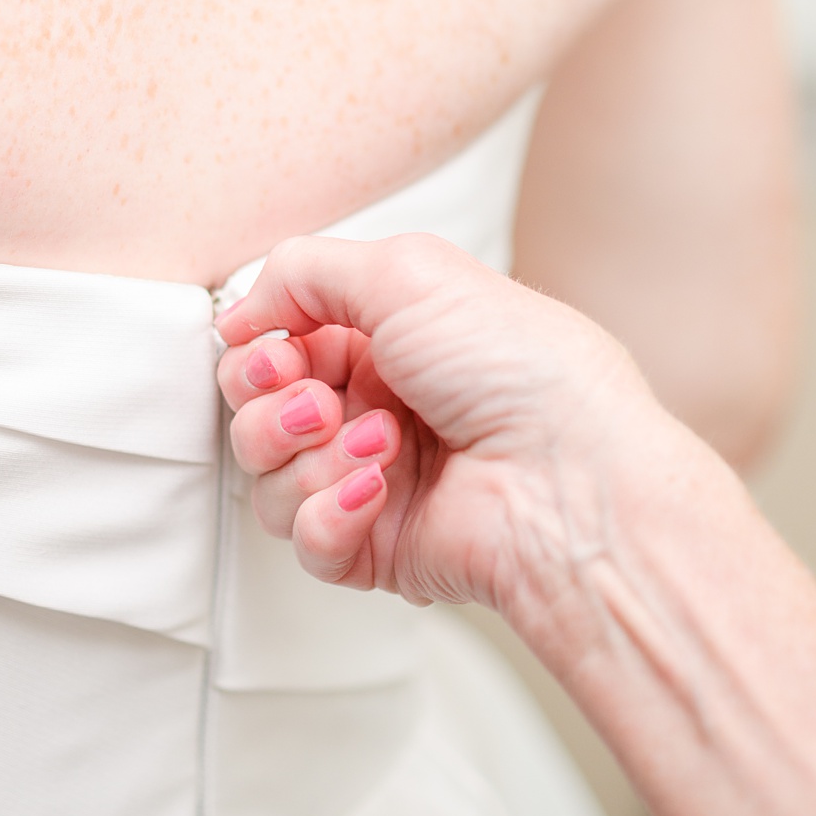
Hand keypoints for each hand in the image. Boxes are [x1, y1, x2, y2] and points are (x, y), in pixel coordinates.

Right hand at [215, 233, 663, 611]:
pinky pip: (305, 540)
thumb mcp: (412, 273)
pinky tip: (375, 492)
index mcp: (395, 341)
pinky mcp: (380, 546)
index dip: (260, 352)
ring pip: (270, 478)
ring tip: (383, 446)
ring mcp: (379, 480)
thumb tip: (242, 309)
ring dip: (312, 457)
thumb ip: (307, 270)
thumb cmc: (519, 369)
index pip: (280, 347)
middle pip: (261, 412)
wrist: (572, 477)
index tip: (277, 354)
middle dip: (273, 407)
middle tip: (321, 402)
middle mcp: (384, 408)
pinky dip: (328, 514)